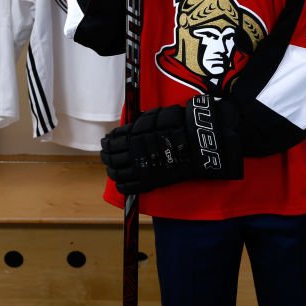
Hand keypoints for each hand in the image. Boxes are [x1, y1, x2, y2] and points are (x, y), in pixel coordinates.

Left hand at [100, 94, 242, 193]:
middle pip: (111, 156)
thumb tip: (120, 132)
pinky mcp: (148, 182)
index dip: (108, 142)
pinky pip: (127, 186)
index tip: (107, 142)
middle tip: (107, 155)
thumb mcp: (155, 118)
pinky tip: (121, 182)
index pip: (112, 141)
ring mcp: (140, 168)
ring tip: (113, 168)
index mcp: (134, 135)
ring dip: (112, 170)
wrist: (198, 145)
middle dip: (107, 156)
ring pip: (116, 172)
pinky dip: (121, 184)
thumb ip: (137, 125)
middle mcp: (133, 152)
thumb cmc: (180, 127)